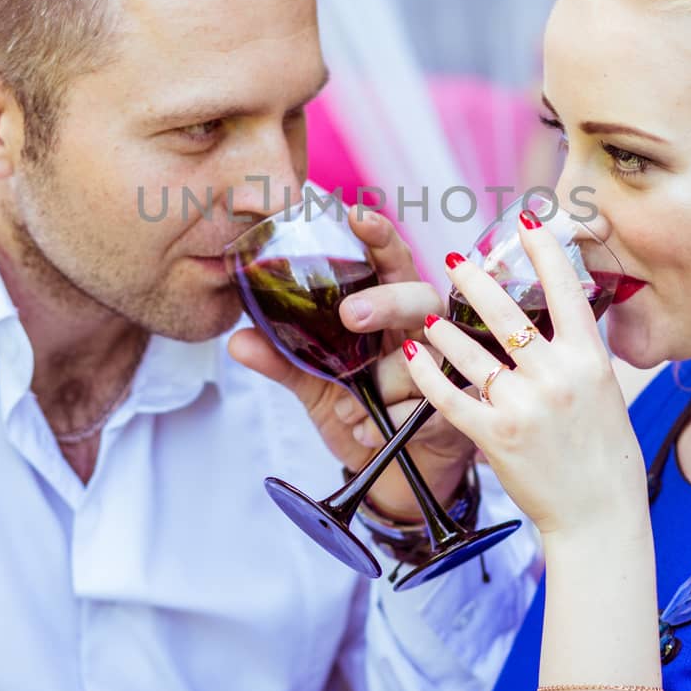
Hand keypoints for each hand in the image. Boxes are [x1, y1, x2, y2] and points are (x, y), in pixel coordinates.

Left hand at [228, 208, 474, 517]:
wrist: (392, 474)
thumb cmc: (361, 412)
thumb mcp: (314, 385)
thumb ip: (282, 360)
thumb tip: (236, 340)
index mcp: (390, 309)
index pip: (389, 260)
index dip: (378, 235)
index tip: (356, 215)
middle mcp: (421, 329)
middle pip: (419, 296)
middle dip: (386, 302)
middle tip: (349, 316)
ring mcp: (443, 367)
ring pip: (421, 356)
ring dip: (378, 384)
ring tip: (346, 408)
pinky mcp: (454, 407)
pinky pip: (425, 405)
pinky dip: (388, 419)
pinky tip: (365, 430)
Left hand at [400, 213, 648, 537]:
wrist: (599, 515)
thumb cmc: (604, 453)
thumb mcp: (605, 392)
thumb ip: (578, 353)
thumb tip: (557, 316)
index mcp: (591, 360)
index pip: (566, 291)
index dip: (545, 250)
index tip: (526, 219)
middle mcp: (559, 377)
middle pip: (507, 314)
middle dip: (475, 280)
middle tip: (453, 260)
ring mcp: (525, 407)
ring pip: (471, 353)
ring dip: (444, 329)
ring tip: (429, 314)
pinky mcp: (495, 436)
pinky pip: (450, 396)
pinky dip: (427, 373)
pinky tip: (415, 353)